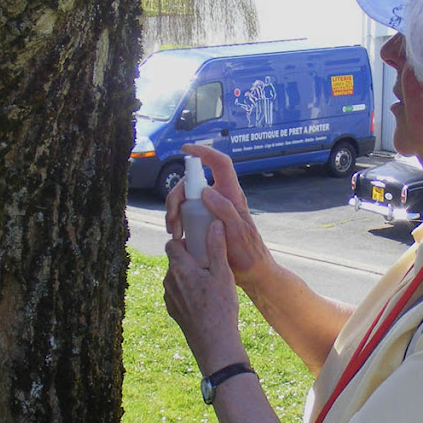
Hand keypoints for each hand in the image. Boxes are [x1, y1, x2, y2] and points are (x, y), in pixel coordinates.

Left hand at [164, 220, 247, 375]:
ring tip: (208, 281)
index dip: (183, 241)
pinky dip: (186, 291)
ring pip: (175, 277)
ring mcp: (168, 296)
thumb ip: (216, 246)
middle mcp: (169, 280)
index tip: (197, 244)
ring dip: (187, 275)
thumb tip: (214, 223)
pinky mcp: (172, 309)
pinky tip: (203, 298)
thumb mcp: (222, 272)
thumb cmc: (220, 305)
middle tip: (207, 262)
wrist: (213, 341)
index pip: (172, 244)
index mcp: (179, 267)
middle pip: (174, 260)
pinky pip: (176, 293)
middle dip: (188, 258)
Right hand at [166, 144, 272, 285]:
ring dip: (174, 211)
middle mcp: (220, 197)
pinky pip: (185, 213)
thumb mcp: (238, 232)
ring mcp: (210, 209)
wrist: (249, 273)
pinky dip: (176, 221)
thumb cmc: (248, 253)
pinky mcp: (203, 221)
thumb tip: (206, 191)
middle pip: (193, 183)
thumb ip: (225, 209)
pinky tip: (176, 235)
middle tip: (173, 218)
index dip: (204, 152)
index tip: (186, 149)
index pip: (219, 163)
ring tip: (174, 233)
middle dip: (177, 196)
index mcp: (232, 194)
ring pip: (185, 198)